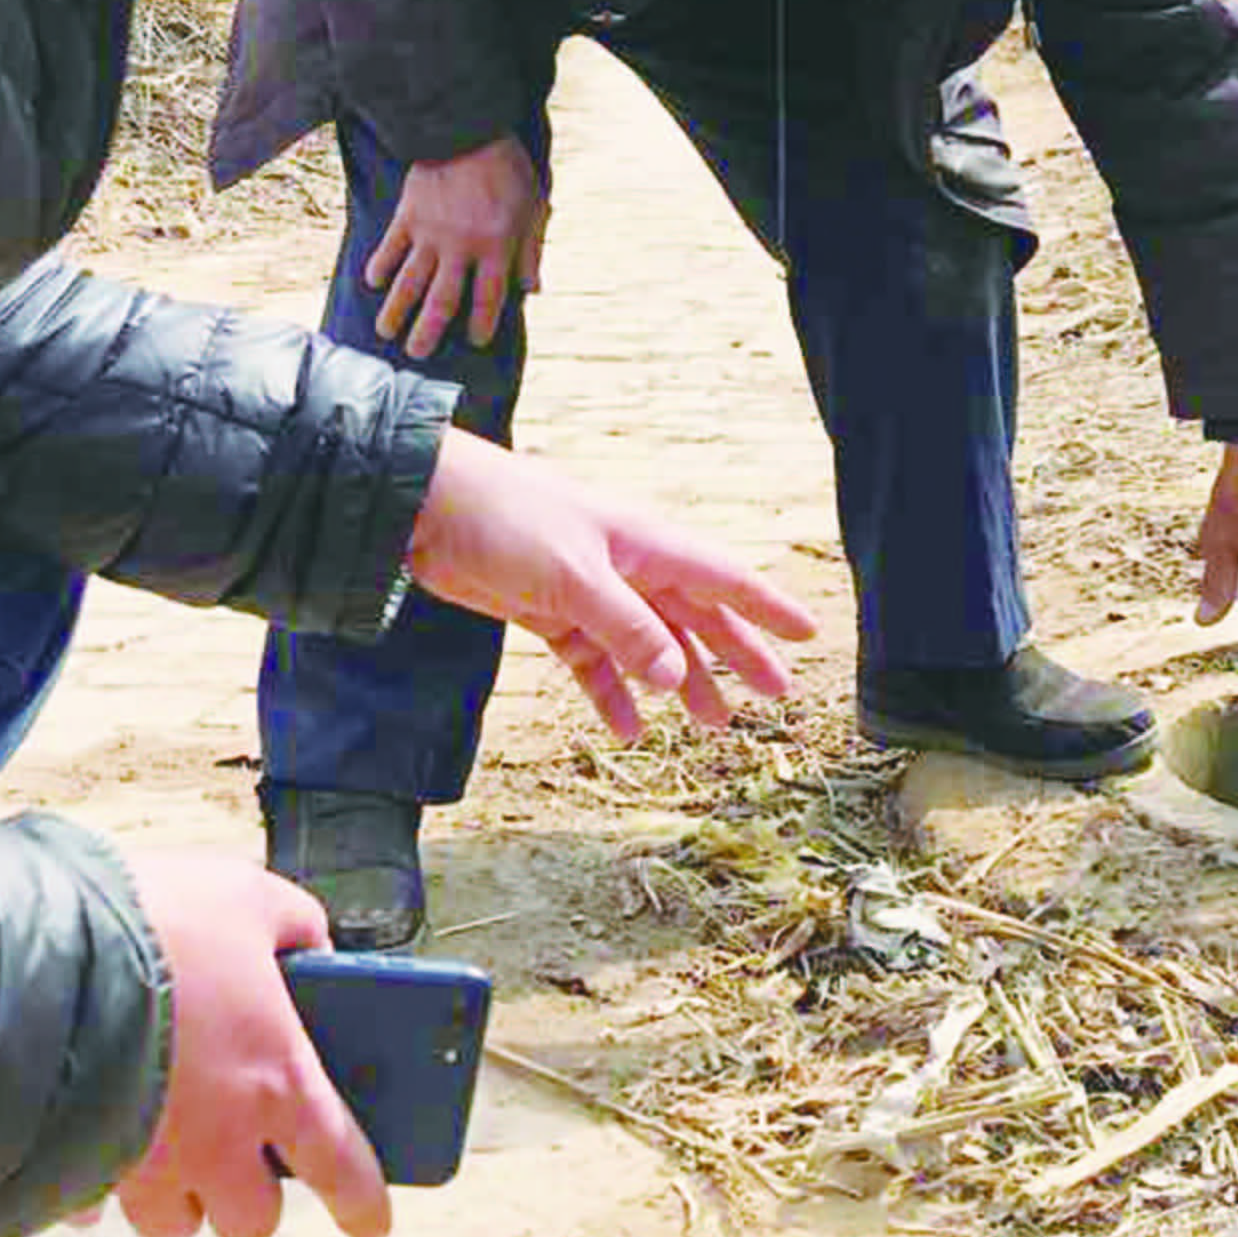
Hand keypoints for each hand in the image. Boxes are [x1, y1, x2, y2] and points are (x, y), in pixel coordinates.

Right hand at [102, 850, 388, 1236]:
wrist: (36, 946)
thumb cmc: (154, 919)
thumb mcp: (247, 894)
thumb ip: (294, 926)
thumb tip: (310, 947)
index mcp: (275, 1082)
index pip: (341, 1168)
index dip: (363, 1206)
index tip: (371, 1228)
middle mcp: (214, 1142)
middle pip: (250, 1221)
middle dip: (249, 1196)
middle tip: (240, 1152)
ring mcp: (141, 1161)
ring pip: (172, 1224)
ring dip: (180, 1196)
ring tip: (172, 1147)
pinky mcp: (75, 1162)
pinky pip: (92, 1203)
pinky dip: (102, 1180)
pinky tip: (100, 1136)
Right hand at [366, 137, 547, 358]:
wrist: (467, 128)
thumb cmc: (506, 167)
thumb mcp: (533, 206)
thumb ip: (530, 250)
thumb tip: (532, 290)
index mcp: (495, 247)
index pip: (488, 299)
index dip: (483, 324)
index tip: (477, 340)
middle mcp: (460, 248)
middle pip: (441, 302)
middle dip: (427, 332)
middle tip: (416, 355)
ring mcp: (429, 234)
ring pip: (408, 283)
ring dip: (396, 311)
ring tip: (386, 333)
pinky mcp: (406, 216)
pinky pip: (389, 249)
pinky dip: (379, 267)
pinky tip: (373, 283)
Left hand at [406, 430, 812, 738]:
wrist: (428, 508)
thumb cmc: (507, 519)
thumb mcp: (573, 576)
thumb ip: (626, 628)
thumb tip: (676, 676)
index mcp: (645, 544)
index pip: (723, 578)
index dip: (767, 608)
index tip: (809, 634)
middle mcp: (627, 566)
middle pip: (696, 617)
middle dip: (737, 654)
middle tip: (775, 696)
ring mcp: (589, 591)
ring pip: (650, 644)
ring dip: (681, 681)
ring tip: (713, 723)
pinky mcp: (550, 613)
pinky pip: (595, 661)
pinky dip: (612, 693)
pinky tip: (628, 728)